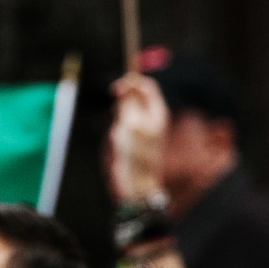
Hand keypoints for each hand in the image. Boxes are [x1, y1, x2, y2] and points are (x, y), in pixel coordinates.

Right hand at [108, 72, 169, 202]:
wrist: (134, 185)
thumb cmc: (137, 156)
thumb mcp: (132, 125)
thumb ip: (129, 103)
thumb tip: (127, 86)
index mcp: (156, 112)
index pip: (145, 86)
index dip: (130, 82)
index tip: (116, 90)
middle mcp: (148, 119)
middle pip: (129, 99)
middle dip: (119, 110)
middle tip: (122, 127)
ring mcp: (136, 131)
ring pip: (118, 116)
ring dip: (115, 127)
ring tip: (121, 144)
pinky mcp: (126, 142)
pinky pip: (113, 131)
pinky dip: (112, 139)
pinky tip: (117, 151)